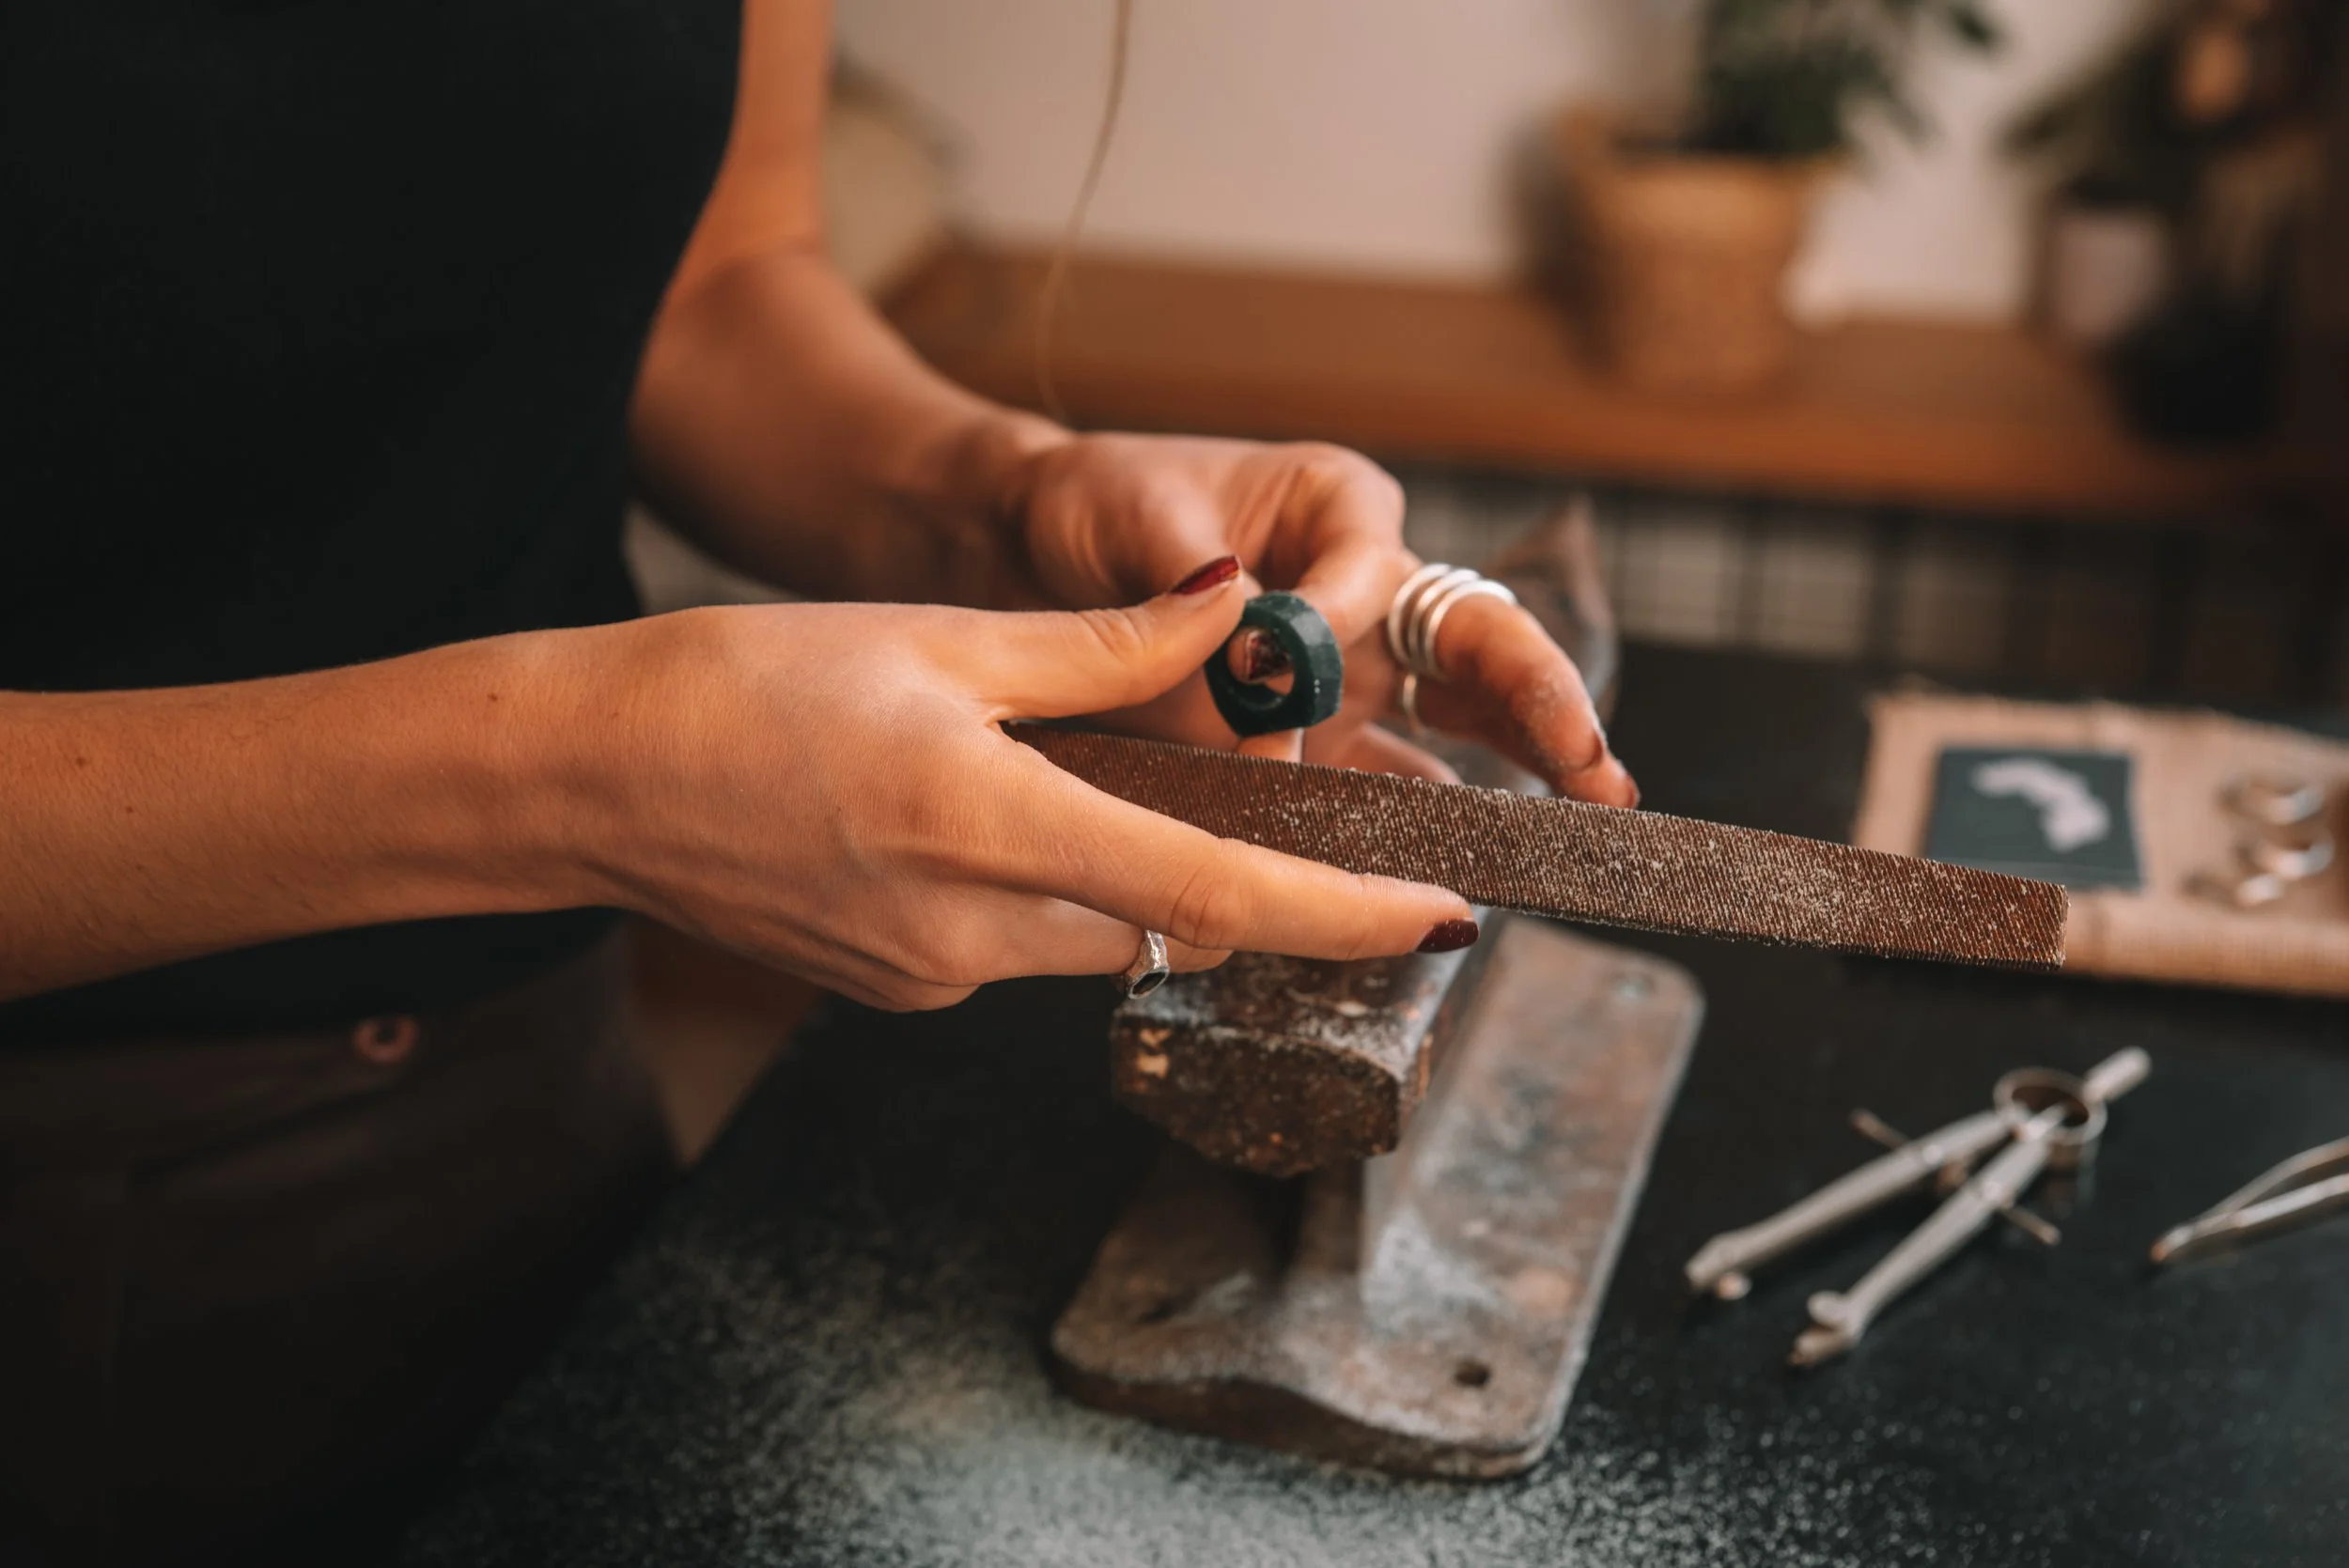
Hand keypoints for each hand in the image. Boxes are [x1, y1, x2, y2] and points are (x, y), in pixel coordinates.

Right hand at [586, 559, 1473, 1010]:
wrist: (581, 778)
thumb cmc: (735, 686)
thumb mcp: (932, 636)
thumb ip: (1102, 644)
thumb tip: (1235, 612)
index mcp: (986, 825)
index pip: (1214, 892)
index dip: (1345, 912)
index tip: (1444, 912)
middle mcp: (968, 929)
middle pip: (1168, 918)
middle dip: (1227, 866)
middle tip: (1242, 780)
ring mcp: (928, 976)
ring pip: (1095, 929)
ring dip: (1123, 862)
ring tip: (1056, 762)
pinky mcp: (898, 986)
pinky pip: (1020, 941)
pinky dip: (1043, 879)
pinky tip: (975, 805)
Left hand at [1006, 432, 1637, 805]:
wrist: (1029, 553)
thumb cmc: (1097, 508)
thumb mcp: (1141, 522)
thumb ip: (1203, 604)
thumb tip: (1261, 688)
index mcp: (1338, 508)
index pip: (1373, 567)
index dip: (1335, 620)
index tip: (1282, 661)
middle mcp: (1366, 589)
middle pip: (1477, 644)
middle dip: (1543, 703)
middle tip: (1593, 767)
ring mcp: (1350, 673)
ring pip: (1455, 723)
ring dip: (1519, 773)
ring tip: (1581, 825)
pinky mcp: (1315, 741)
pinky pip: (1380, 782)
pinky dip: (1416, 825)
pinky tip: (1457, 870)